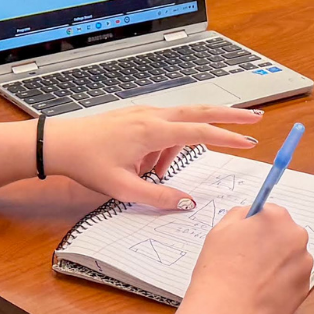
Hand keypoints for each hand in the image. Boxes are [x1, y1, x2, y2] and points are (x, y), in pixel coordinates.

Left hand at [45, 105, 261, 208]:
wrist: (58, 143)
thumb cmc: (87, 162)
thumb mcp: (122, 188)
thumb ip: (157, 197)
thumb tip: (186, 203)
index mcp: (152, 131)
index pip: (200, 132)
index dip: (228, 138)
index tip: (250, 141)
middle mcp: (152, 116)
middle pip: (201, 110)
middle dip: (229, 115)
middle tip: (255, 117)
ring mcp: (143, 113)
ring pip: (179, 122)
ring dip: (181, 145)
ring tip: (155, 174)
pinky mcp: (135, 116)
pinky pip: (162, 126)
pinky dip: (166, 144)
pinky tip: (146, 166)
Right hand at [184, 205, 313, 313]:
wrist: (226, 313)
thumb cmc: (220, 269)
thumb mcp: (221, 229)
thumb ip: (240, 215)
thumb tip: (251, 216)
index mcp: (277, 219)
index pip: (271, 214)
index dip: (256, 227)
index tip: (246, 239)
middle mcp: (297, 239)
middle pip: (284, 236)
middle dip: (270, 245)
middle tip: (248, 260)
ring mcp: (304, 266)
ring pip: (290, 259)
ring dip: (277, 264)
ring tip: (253, 280)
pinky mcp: (304, 290)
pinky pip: (292, 280)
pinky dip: (280, 284)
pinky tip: (261, 293)